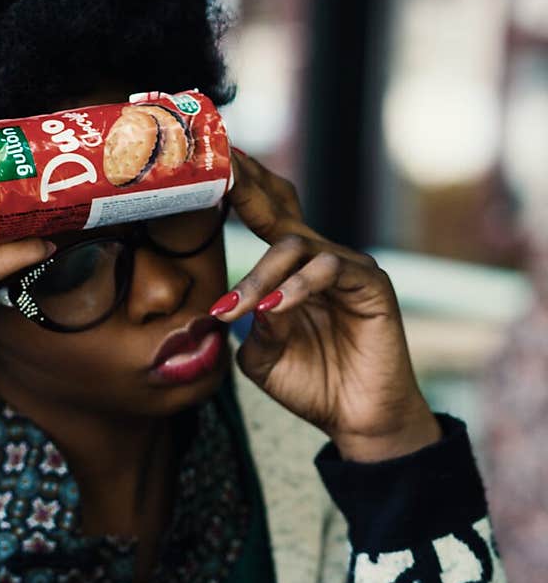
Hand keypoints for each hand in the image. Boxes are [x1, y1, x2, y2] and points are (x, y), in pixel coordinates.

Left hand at [214, 151, 440, 460]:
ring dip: (259, 277)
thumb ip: (250, 324)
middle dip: (249, 189)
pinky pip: (329, 270)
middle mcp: (320, 258)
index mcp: (292, 270)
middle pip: (281, 210)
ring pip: (297, 246)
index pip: (264, 217)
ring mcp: (346, 267)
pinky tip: (274, 308)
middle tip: (222, 172)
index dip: (241, 188)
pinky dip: (297, 288)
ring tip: (234, 310)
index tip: (212, 163)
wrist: (357, 419)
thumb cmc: (313, 385)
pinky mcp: (370, 284)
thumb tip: (245, 299)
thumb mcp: (263, 357)